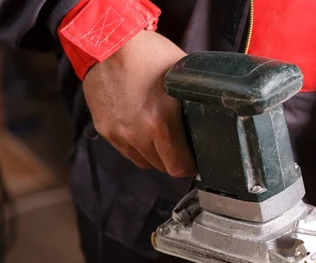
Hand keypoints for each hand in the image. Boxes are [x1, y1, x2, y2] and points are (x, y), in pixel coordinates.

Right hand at [83, 30, 195, 176]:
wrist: (108, 42)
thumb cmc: (149, 54)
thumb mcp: (182, 77)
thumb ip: (194, 102)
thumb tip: (211, 117)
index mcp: (160, 124)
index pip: (179, 167)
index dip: (191, 167)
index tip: (195, 160)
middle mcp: (137, 134)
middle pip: (162, 167)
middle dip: (174, 160)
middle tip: (181, 148)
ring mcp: (118, 134)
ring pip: (143, 161)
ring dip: (154, 155)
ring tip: (161, 139)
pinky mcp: (104, 129)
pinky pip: (125, 150)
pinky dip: (136, 146)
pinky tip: (142, 130)